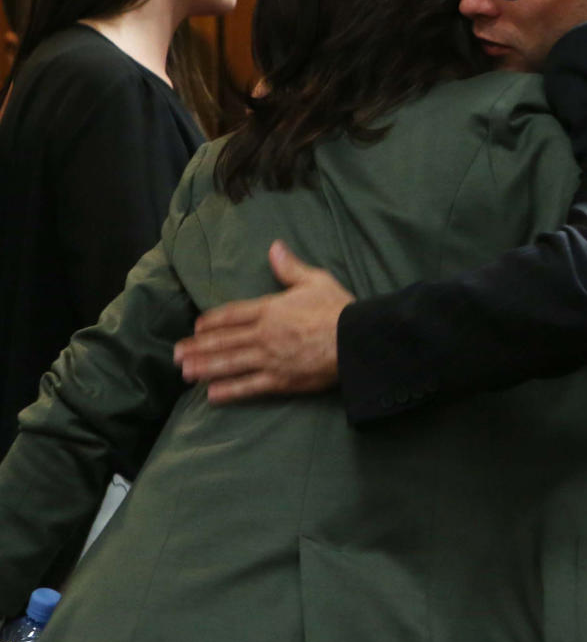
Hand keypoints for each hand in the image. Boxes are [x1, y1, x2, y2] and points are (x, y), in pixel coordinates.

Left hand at [173, 240, 354, 402]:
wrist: (355, 340)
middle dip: (198, 347)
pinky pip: (249, 387)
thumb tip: (274, 247)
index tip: (196, 328)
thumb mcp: (315, 280)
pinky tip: (212, 394)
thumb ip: (290, 267)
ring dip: (205, 367)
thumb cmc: (337, 308)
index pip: (233, 315)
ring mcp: (269, 359)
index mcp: (270, 309)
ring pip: (230, 364)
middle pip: (224, 341)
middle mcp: (263, 334)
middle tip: (176, 354)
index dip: (212, 321)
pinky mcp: (280, 380)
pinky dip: (229, 391)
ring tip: (185, 372)